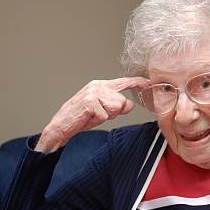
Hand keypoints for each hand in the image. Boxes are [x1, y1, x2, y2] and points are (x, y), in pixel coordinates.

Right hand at [35, 77, 149, 151]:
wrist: (60, 126)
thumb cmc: (80, 118)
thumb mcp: (102, 110)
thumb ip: (117, 105)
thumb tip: (130, 105)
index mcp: (101, 86)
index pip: (124, 82)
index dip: (138, 83)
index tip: (149, 83)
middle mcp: (98, 86)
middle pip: (122, 102)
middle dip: (114, 112)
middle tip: (98, 115)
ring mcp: (93, 93)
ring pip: (115, 108)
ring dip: (105, 116)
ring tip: (92, 116)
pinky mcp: (89, 102)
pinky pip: (105, 116)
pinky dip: (97, 121)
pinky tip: (87, 118)